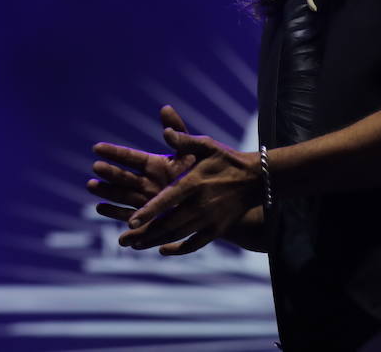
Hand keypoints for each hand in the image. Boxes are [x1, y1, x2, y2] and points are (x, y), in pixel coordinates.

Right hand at [89, 105, 204, 223]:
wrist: (214, 204)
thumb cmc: (202, 175)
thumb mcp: (192, 151)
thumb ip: (178, 132)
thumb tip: (165, 108)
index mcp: (153, 165)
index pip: (130, 157)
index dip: (114, 152)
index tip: (97, 147)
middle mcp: (146, 183)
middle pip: (123, 177)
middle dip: (109, 172)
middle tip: (96, 167)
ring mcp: (146, 202)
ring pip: (121, 196)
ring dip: (106, 191)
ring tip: (91, 185)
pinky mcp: (148, 220)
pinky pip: (128, 216)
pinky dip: (114, 213)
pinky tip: (100, 207)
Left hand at [120, 129, 262, 255]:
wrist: (257, 179)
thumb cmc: (227, 159)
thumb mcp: (206, 145)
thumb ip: (183, 139)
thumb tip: (165, 131)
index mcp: (195, 182)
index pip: (168, 199)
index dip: (150, 211)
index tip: (132, 220)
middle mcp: (201, 204)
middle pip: (169, 224)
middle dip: (146, 233)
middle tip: (123, 240)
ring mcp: (210, 220)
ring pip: (178, 235)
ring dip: (156, 242)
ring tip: (136, 245)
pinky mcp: (218, 230)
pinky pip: (196, 244)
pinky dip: (178, 249)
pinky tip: (163, 250)